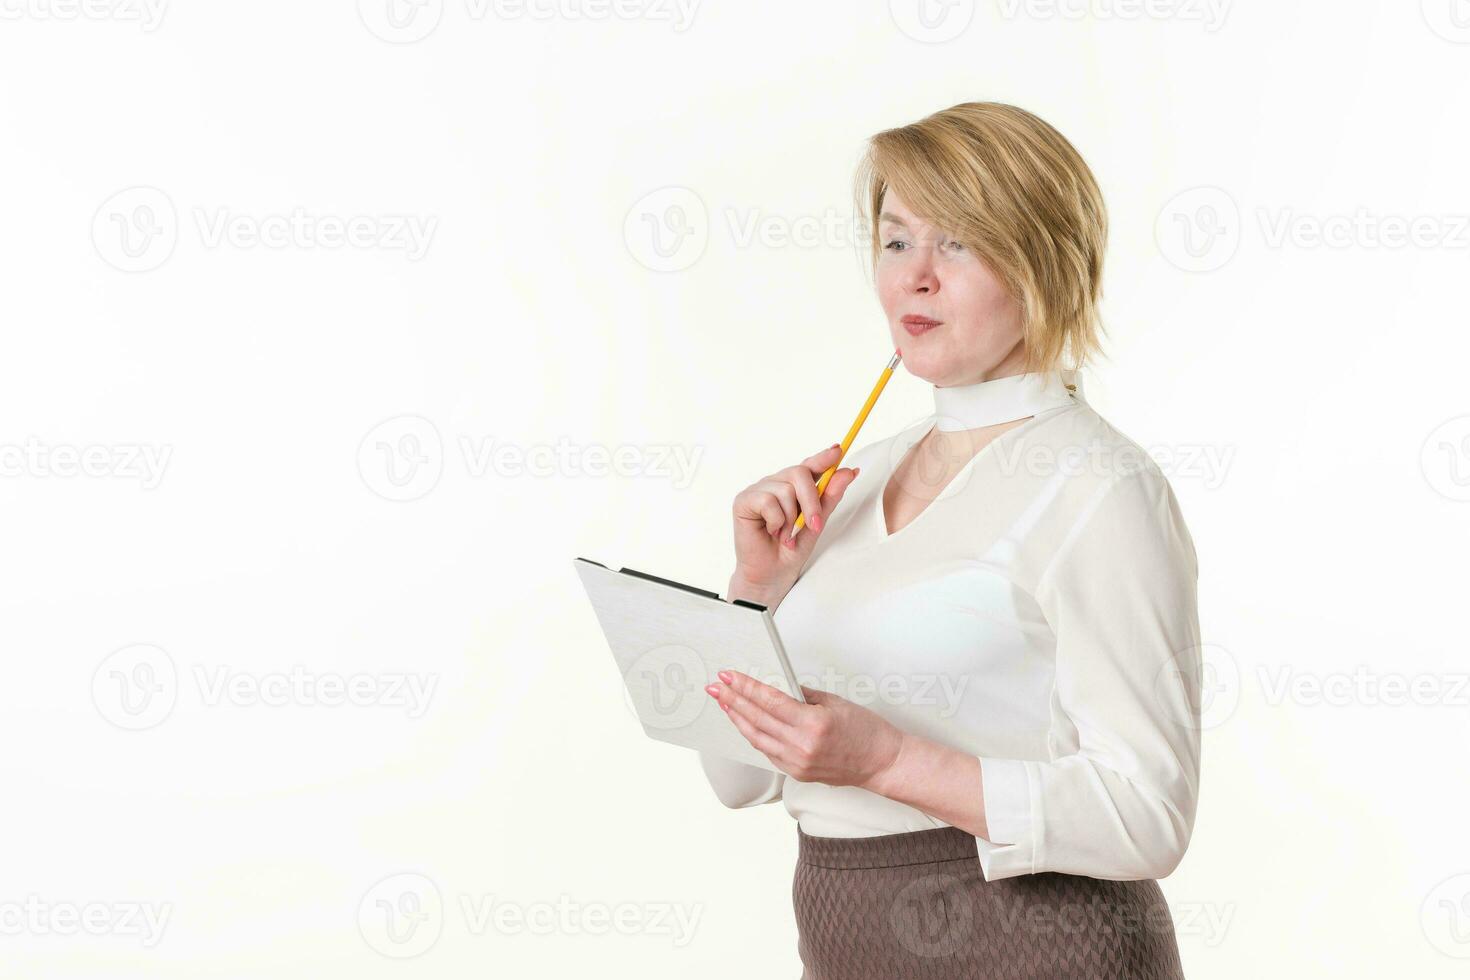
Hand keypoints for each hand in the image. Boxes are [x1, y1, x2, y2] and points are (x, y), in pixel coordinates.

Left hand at [703, 669, 904, 790]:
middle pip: (756, 719)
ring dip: (737, 719)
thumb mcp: (834, 702)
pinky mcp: (797, 773)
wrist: (883, 763)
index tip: (729, 676)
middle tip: (716, 687)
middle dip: (732, 700)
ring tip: (724, 704)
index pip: (769, 701)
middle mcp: (801, 746)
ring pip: (756, 739)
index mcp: (812, 724)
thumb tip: (777, 687)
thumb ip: (802, 695)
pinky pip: (768, 752)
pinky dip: (754, 736)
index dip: (745, 687)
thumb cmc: (867, 732)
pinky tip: (745, 724)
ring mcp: (797, 763)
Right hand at [731, 444, 859, 593]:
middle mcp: (776, 483)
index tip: (839, 451)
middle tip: (814, 524)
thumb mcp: (818, 523)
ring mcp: (759, 490)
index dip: (824, 457)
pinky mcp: (744, 500)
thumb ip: (830, 497)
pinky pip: (768, 501)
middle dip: (813, 501)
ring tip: (786, 536)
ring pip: (785, 490)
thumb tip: (847, 472)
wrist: (772, 574)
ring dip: (791, 519)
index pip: (810, 465)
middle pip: (800, 473)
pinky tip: (771, 531)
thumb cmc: (791, 550)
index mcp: (794, 486)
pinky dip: (776, 521)